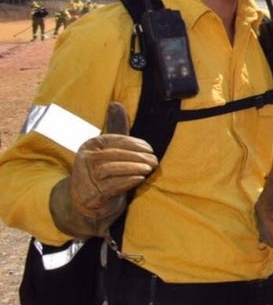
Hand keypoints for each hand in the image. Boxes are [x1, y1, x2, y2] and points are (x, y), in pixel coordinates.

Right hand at [50, 102, 157, 236]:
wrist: (88, 200)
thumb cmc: (103, 169)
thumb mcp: (109, 148)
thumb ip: (116, 127)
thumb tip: (116, 103)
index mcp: (89, 145)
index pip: (113, 140)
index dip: (134, 143)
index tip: (150, 148)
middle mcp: (85, 160)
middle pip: (113, 155)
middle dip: (137, 156)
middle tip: (154, 160)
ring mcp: (87, 178)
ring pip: (111, 169)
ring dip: (133, 168)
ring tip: (150, 168)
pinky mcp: (92, 194)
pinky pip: (111, 186)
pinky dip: (127, 181)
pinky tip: (140, 178)